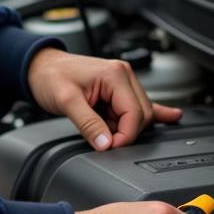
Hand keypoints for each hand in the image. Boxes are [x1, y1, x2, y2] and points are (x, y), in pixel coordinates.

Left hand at [26, 47, 182, 149]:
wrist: (40, 66)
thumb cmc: (50, 76)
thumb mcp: (66, 101)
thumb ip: (88, 124)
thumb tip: (106, 144)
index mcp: (115, 75)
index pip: (135, 114)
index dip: (124, 136)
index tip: (109, 147)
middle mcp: (124, 76)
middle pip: (142, 116)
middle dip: (125, 133)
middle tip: (103, 141)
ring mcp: (123, 82)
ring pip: (138, 115)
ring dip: (122, 127)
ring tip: (100, 126)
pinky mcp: (118, 90)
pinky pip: (139, 105)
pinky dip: (153, 113)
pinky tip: (172, 116)